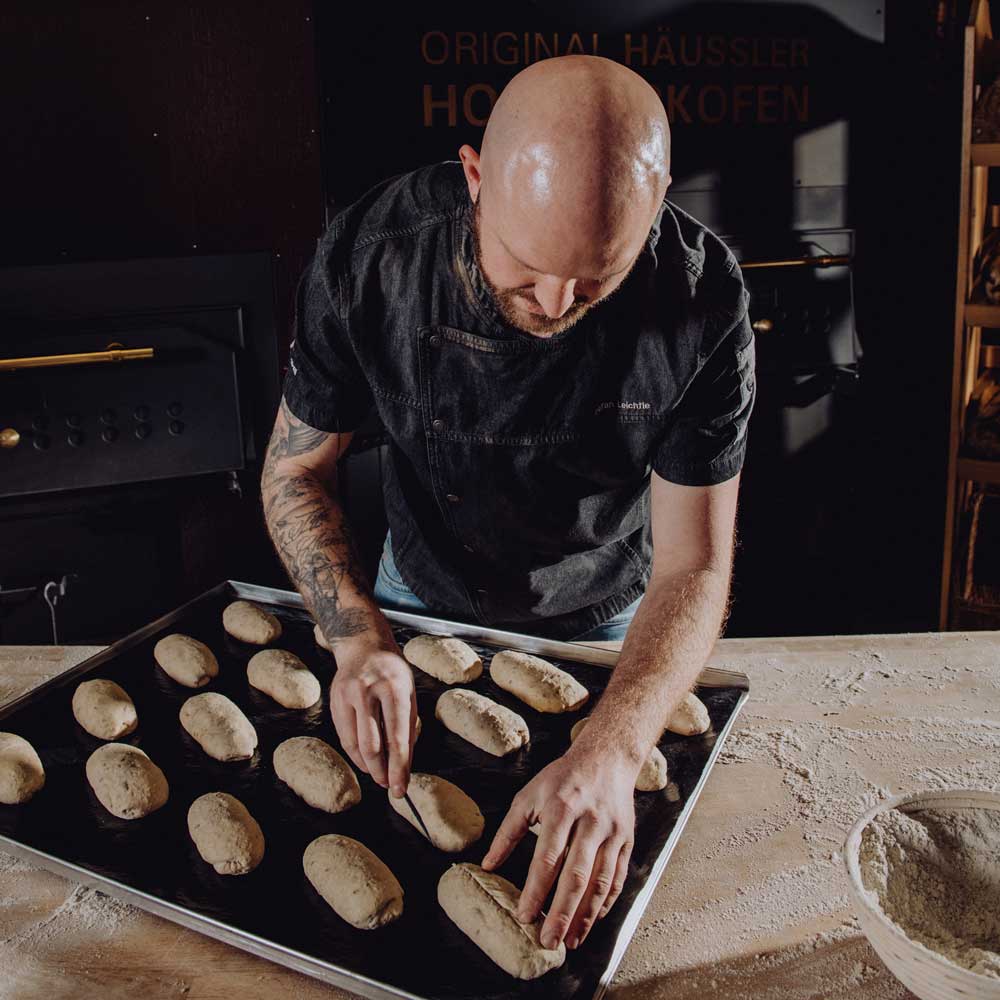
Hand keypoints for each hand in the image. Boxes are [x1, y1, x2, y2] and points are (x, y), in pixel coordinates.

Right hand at [329, 643, 416, 797]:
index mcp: (395, 689)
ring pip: (354, 744)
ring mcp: (348, 695)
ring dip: (367, 766)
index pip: (397, 737)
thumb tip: (402, 765)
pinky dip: (355, 753)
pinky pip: (344, 736)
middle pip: (372, 745)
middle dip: (381, 772)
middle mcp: (369, 691)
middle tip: (389, 787)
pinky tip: (365, 760)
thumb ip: (407, 727)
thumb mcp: (409, 693)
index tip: (401, 788)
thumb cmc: (392, 674)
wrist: (364, 646)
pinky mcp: (334, 700)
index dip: (399, 767)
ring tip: (378, 775)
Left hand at [481, 746, 635, 950]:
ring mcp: (612, 833)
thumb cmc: (563, 778)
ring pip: (601, 881)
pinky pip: (618, 877)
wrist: (607, 758)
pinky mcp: (627, 840)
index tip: (524, 916)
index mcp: (561, 809)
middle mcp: (589, 822)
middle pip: (576, 875)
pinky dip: (606, 902)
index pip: (547, 858)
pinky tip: (592, 919)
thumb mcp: (529, 795)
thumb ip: (508, 831)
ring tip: (570, 940)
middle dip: (562, 913)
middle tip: (548, 941)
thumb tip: (488, 864)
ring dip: (585, 915)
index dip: (536, 890)